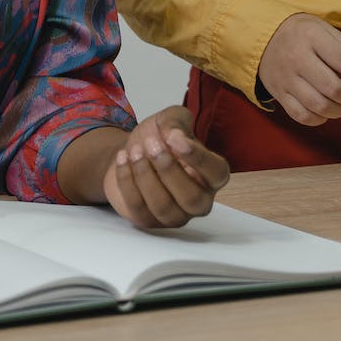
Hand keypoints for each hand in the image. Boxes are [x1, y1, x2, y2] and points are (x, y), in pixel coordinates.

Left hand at [103, 107, 229, 228]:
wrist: (130, 151)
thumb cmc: (158, 139)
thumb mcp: (170, 119)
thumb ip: (176, 121)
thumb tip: (175, 135)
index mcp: (211, 175)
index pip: (217, 174)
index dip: (198, 158)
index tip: (175, 138)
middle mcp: (198, 200)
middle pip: (192, 199)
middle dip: (168, 169)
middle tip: (150, 144)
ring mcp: (174, 215)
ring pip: (163, 206)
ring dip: (145, 175)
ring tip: (134, 150)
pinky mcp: (147, 220)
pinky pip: (138, 207)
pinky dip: (127, 180)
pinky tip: (123, 159)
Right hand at [256, 13, 340, 125]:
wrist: (264, 36)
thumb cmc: (303, 34)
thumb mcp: (325, 29)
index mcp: (312, 36)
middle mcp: (297, 57)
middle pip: (333, 88)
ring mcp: (286, 78)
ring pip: (319, 106)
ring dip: (339, 111)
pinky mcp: (278, 93)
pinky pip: (302, 116)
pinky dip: (319, 119)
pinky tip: (325, 111)